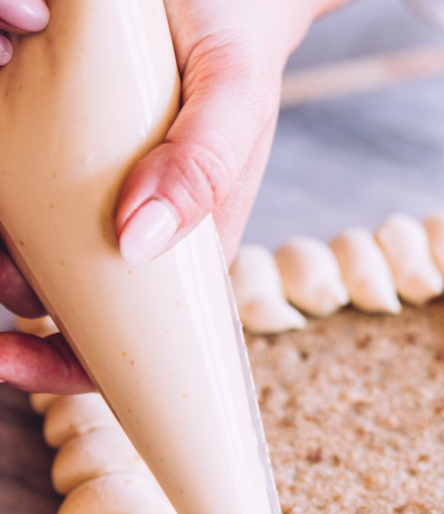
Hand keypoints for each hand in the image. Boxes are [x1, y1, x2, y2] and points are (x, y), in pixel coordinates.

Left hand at [0, 0, 346, 393]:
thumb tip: (138, 245)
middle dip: (17, 293)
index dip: (71, 362)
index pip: (135, 330)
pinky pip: (27, 186)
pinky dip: (4, 186)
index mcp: (187, 242)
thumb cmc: (238, 40)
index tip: (10, 358)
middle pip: (73, 294)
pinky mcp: (74, 147)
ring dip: (1, 243)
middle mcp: (142, 224)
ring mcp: (105, 189)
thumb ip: (203, 167)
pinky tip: (4, 155)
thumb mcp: (232, 98)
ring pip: (39, 244)